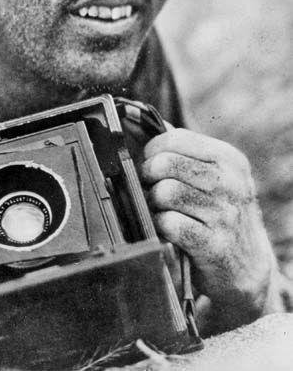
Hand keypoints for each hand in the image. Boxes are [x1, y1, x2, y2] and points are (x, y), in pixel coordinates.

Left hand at [141, 128, 281, 329]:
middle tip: (152, 189)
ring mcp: (224, 214)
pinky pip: (168, 223)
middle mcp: (230, 182)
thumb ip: (180, 148)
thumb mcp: (211, 174)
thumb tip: (139, 119)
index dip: (152, 151)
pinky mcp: (213, 244)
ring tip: (162, 210)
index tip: (151, 163)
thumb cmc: (218, 212)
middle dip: (148, 177)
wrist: (246, 265)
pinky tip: (169, 230)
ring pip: (164, 192)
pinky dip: (160, 226)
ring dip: (153, 204)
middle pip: (165, 163)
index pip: (175, 138)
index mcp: (229, 159)